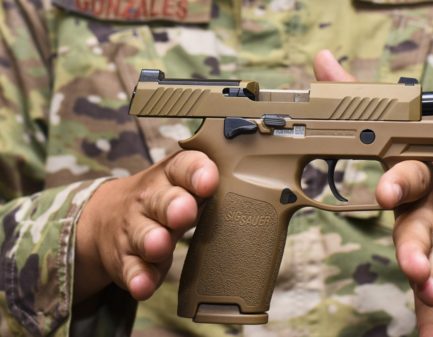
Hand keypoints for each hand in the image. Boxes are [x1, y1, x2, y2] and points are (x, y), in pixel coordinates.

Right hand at [74, 151, 218, 301]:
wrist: (106, 217)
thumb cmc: (165, 199)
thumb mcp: (185, 186)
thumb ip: (213, 188)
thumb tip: (256, 193)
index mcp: (172, 175)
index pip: (184, 166)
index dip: (197, 172)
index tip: (209, 182)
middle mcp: (151, 198)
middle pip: (162, 199)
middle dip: (173, 205)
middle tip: (185, 213)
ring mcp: (135, 228)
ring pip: (143, 233)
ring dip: (152, 240)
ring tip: (160, 246)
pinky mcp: (124, 258)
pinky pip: (131, 268)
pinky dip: (138, 277)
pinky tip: (143, 285)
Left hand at [314, 50, 432, 335]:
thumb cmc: (426, 163)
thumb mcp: (397, 132)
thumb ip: (356, 99)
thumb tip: (321, 60)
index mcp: (420, 171)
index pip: (409, 173)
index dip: (398, 182)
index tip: (385, 192)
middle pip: (423, 224)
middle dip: (416, 241)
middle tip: (407, 258)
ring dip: (429, 277)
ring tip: (425, 292)